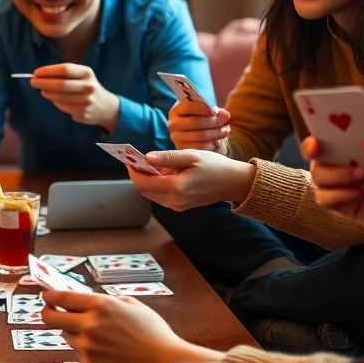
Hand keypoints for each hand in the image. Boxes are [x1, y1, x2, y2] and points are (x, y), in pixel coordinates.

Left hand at [31, 64, 120, 130]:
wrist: (106, 107)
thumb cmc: (87, 87)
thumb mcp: (81, 76)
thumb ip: (64, 75)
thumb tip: (40, 76)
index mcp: (87, 73)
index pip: (64, 69)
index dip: (48, 71)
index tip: (36, 72)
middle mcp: (88, 86)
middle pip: (61, 84)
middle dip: (43, 83)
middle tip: (33, 82)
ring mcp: (86, 101)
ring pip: (60, 97)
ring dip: (47, 93)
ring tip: (43, 91)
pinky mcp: (83, 113)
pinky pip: (63, 107)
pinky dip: (56, 102)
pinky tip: (55, 99)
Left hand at [40, 291, 220, 362]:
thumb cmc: (153, 333)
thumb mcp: (133, 305)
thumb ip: (107, 301)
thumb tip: (87, 300)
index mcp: (101, 306)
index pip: (63, 297)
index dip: (50, 296)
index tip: (46, 295)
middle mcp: (89, 325)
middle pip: (51, 318)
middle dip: (48, 313)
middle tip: (50, 312)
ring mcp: (87, 347)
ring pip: (67, 336)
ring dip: (75, 332)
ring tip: (99, 336)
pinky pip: (80, 353)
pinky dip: (88, 351)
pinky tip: (108, 352)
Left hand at [128, 150, 256, 209]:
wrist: (234, 183)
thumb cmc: (215, 166)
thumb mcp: (191, 156)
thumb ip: (167, 158)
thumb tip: (146, 158)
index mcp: (176, 188)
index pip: (143, 183)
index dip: (133, 171)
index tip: (130, 159)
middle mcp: (175, 201)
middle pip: (145, 190)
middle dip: (139, 176)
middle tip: (138, 160)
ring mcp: (178, 206)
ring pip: (152, 194)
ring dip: (148, 181)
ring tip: (153, 164)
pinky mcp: (181, 206)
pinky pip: (161, 197)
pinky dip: (158, 185)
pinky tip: (165, 173)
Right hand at [169, 100, 231, 152]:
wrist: (203, 136)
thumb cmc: (204, 120)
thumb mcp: (209, 112)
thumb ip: (217, 112)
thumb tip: (224, 116)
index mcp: (177, 110)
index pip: (188, 107)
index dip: (203, 108)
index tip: (215, 111)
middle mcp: (173, 124)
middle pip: (194, 122)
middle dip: (212, 122)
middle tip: (225, 122)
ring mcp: (177, 139)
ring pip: (199, 136)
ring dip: (215, 133)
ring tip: (226, 131)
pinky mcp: (183, 150)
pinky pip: (200, 147)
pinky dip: (212, 144)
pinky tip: (219, 141)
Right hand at [302, 125, 363, 267]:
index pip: (345, 127)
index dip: (329, 121)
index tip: (323, 123)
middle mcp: (353, 161)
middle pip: (321, 149)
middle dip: (312, 147)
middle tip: (317, 150)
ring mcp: (346, 183)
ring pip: (319, 173)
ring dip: (334, 174)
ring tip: (360, 179)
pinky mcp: (343, 204)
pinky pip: (323, 197)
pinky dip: (336, 195)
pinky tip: (357, 194)